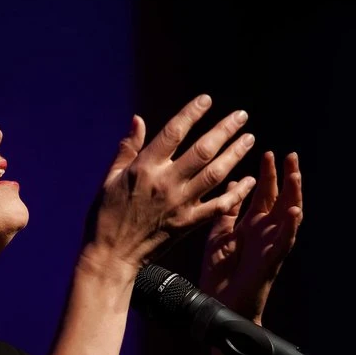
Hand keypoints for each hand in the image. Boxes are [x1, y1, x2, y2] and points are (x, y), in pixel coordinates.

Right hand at [82, 94, 257, 272]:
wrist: (112, 255)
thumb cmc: (105, 215)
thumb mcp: (109, 178)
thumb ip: (128, 148)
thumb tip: (138, 119)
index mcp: (144, 168)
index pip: (173, 132)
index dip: (191, 113)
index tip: (206, 100)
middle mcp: (165, 183)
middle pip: (203, 150)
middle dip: (225, 130)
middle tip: (242, 116)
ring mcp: (180, 203)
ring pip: (215, 173)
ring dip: (235, 154)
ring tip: (250, 139)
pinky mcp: (188, 223)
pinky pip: (219, 206)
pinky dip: (236, 193)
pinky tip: (248, 181)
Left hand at [198, 151, 303, 322]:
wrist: (217, 303)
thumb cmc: (220, 273)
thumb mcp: (220, 234)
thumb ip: (228, 211)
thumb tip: (235, 183)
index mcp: (252, 225)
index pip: (264, 193)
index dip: (268, 174)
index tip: (268, 153)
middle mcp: (265, 232)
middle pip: (281, 199)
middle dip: (286, 177)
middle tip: (289, 156)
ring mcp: (271, 245)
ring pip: (289, 217)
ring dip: (294, 196)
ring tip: (296, 176)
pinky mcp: (271, 261)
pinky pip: (284, 242)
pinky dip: (290, 227)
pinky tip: (294, 212)